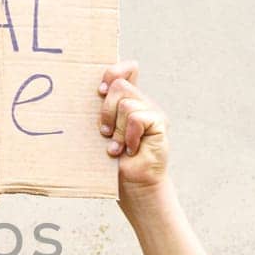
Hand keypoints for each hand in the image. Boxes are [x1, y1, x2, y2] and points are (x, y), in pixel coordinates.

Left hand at [97, 60, 168, 198]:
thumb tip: (94, 91)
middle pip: (119, 86)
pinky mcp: (160, 124)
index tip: (100, 90)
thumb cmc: (112, 162)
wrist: (132, 186)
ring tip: (117, 147)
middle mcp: (142, 102)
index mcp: (127, 101)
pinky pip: (136, 119)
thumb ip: (100, 110)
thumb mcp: (101, 131)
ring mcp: (152, 112)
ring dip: (116, 130)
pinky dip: (128, 136)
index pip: (127, 69)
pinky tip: (130, 150)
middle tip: (105, 134)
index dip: (113, 71)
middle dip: (105, 112)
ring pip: (126, 104)